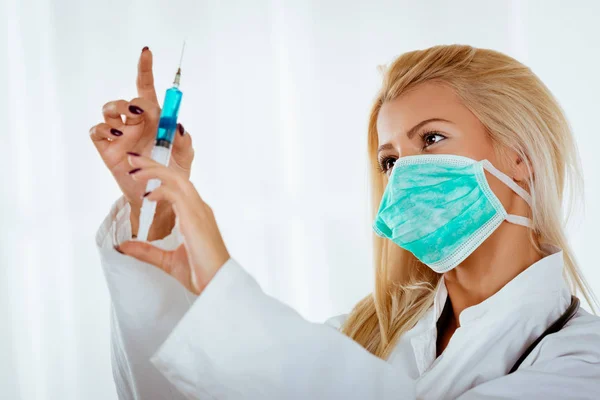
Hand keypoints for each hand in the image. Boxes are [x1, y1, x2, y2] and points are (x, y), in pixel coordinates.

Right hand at [89, 47, 193, 239]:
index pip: (147, 89)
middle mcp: (135, 122)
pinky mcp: (107, 148)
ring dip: (117, 110)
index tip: (146, 52)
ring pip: (109, 109)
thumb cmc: (172, 173)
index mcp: (154, 119)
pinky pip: (97, 130)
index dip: (145, 70)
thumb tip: (177, 125)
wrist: (157, 196)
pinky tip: (116, 135)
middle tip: (142, 114)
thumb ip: (184, 140)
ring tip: (127, 126)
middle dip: (134, 102)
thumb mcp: (185, 157)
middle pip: (128, 99)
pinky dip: (103, 128)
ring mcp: (119, 134)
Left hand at [115, 153, 230, 294]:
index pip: (177, 186)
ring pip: (177, 180)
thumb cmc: (200, 273)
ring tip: (135, 169)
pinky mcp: (195, 218)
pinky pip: (178, 194)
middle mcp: (199, 208)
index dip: (158, 174)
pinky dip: (161, 190)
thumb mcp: (167, 261)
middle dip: (153, 165)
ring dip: (155, 171)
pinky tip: (147, 195)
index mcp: (195, 215)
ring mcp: (199, 211)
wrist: (216, 284)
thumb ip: (147, 251)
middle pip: (176, 176)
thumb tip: (124, 246)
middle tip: (132, 158)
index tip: (138, 170)